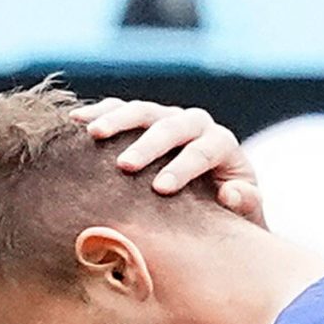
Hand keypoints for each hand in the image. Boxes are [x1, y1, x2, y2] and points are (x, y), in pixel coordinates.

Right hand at [72, 97, 266, 226]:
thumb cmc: (230, 215)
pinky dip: (100, 112)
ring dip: (118, 120)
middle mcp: (196, 125)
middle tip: (125, 166)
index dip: (183, 167)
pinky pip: (122, 108)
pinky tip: (76, 120)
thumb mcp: (246, 215)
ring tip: (93, 134)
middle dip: (148, 145)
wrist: (215, 202)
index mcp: (222, 145)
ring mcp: (168, 118)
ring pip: (144, 110)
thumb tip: (229, 194)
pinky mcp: (145, 120)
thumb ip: (245, 203)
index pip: (204, 149)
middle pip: (172, 125)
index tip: (161, 189)